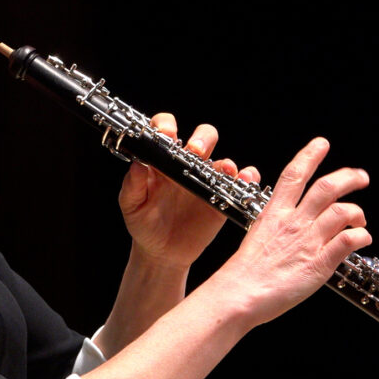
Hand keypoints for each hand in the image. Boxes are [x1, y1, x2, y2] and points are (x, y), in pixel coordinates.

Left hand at [117, 113, 259, 269]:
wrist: (162, 252)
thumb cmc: (143, 223)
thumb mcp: (131, 205)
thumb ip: (132, 184)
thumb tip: (137, 163)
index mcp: (162, 160)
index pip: (166, 128)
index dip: (167, 125)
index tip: (166, 134)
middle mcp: (187, 164)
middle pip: (203, 136)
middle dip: (202, 138)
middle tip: (195, 151)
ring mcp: (206, 180)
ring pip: (224, 159)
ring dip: (226, 161)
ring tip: (224, 170)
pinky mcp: (222, 198)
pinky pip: (240, 182)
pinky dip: (246, 177)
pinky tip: (242, 181)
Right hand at [220, 137, 370, 327]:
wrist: (240, 293)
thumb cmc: (245, 270)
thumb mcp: (257, 235)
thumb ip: (277, 225)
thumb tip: (292, 222)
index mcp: (274, 213)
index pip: (294, 174)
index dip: (309, 155)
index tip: (321, 143)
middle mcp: (293, 222)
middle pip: (326, 188)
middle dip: (348, 177)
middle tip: (361, 176)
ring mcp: (308, 241)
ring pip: (342, 212)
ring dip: (358, 212)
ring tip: (361, 219)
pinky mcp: (320, 263)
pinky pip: (349, 241)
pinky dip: (361, 237)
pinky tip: (362, 239)